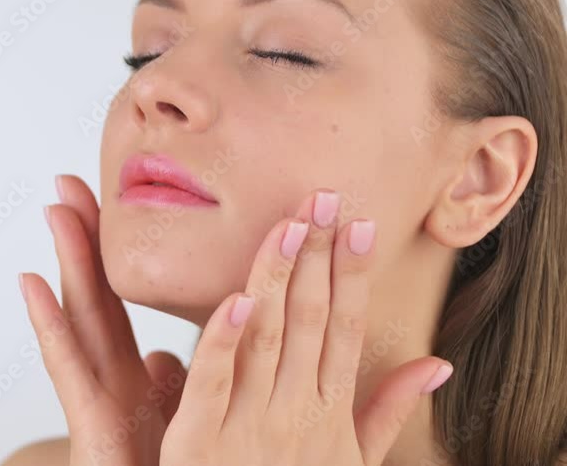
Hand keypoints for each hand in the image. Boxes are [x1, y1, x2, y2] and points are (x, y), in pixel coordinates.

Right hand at [19, 175, 186, 465]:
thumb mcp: (179, 430)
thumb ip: (171, 389)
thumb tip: (163, 354)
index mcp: (138, 383)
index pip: (122, 304)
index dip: (113, 254)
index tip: (104, 202)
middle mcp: (112, 386)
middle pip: (96, 298)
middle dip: (82, 240)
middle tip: (69, 181)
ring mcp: (97, 405)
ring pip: (80, 320)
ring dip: (65, 262)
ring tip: (54, 209)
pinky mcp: (91, 431)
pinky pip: (70, 372)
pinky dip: (49, 326)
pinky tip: (31, 283)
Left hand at [160, 189, 453, 465]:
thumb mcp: (354, 462)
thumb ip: (388, 411)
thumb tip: (436, 365)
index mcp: (329, 411)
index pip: (344, 329)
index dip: (352, 275)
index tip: (359, 224)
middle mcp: (296, 411)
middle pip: (310, 321)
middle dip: (319, 257)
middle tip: (324, 197)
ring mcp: (249, 424)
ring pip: (266, 337)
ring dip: (277, 277)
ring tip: (289, 224)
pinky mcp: (199, 439)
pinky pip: (213, 381)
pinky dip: (224, 340)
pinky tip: (236, 298)